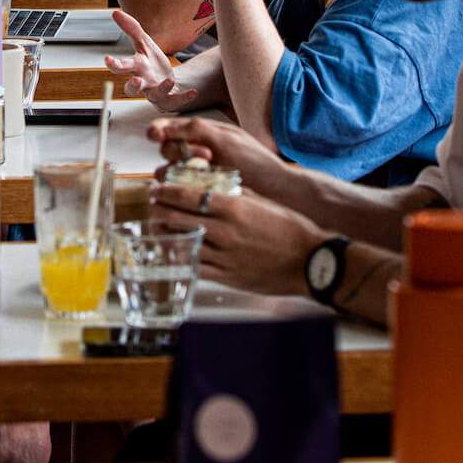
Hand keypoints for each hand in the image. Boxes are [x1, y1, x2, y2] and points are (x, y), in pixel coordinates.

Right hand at [102, 11, 196, 111]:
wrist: (168, 83)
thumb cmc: (152, 64)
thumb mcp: (144, 43)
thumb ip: (131, 29)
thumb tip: (115, 12)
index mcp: (136, 68)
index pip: (122, 67)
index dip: (114, 64)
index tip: (107, 59)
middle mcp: (143, 83)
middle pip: (132, 88)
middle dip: (133, 86)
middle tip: (136, 81)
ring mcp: (155, 93)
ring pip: (154, 96)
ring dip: (161, 89)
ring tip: (169, 80)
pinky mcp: (169, 100)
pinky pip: (175, 101)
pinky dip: (184, 97)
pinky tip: (193, 92)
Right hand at [145, 114, 293, 196]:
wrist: (274, 189)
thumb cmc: (255, 160)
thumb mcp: (226, 139)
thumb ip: (195, 130)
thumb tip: (161, 128)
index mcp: (199, 134)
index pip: (166, 129)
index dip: (156, 130)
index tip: (155, 135)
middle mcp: (193, 153)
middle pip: (165, 150)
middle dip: (178, 151)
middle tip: (207, 156)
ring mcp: (193, 175)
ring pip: (166, 172)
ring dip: (179, 171)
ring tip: (207, 173)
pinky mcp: (196, 194)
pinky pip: (176, 192)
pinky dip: (182, 189)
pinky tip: (201, 189)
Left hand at [149, 184, 321, 296]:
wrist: (310, 261)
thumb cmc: (291, 229)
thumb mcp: (264, 203)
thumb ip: (239, 195)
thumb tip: (218, 186)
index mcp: (236, 209)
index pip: (192, 196)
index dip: (169, 192)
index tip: (158, 189)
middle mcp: (227, 231)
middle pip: (181, 218)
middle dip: (161, 210)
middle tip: (153, 205)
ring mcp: (226, 256)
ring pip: (184, 243)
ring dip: (166, 233)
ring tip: (158, 226)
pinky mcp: (228, 276)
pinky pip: (197, 267)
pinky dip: (182, 258)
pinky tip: (174, 252)